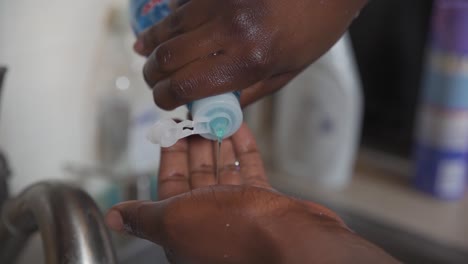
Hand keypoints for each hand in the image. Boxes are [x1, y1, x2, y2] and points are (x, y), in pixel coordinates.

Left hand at [105, 124, 397, 262]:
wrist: (291, 245)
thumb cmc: (232, 235)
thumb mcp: (175, 222)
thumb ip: (144, 216)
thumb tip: (115, 217)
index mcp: (182, 229)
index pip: (169, 186)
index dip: (169, 156)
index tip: (172, 129)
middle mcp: (209, 221)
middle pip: (197, 175)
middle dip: (195, 144)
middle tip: (195, 116)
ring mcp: (238, 212)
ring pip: (224, 172)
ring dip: (219, 144)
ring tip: (215, 117)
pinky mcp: (263, 205)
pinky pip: (249, 172)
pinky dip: (243, 151)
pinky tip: (239, 130)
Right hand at [135, 0, 367, 108]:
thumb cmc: (314, 29)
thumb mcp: (286, 72)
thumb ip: (246, 92)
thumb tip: (214, 107)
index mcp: (248, 61)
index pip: (185, 86)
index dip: (166, 98)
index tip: (166, 101)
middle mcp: (228, 31)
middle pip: (167, 57)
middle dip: (154, 75)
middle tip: (157, 82)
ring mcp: (219, 3)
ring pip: (167, 28)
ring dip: (152, 47)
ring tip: (148, 56)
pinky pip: (179, 5)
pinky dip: (166, 22)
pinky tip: (161, 31)